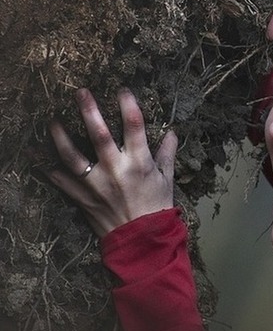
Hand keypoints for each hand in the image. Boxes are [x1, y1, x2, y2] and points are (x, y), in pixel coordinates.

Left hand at [47, 88, 176, 236]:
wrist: (141, 241)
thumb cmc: (156, 207)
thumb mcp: (167, 179)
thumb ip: (167, 154)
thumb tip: (171, 133)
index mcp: (140, 163)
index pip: (134, 127)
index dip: (128, 105)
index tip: (122, 90)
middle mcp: (116, 170)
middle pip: (98, 135)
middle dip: (89, 111)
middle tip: (80, 92)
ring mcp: (96, 184)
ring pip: (72, 156)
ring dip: (61, 137)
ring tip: (53, 121)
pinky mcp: (83, 198)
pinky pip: (62, 182)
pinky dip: (51, 171)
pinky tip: (43, 159)